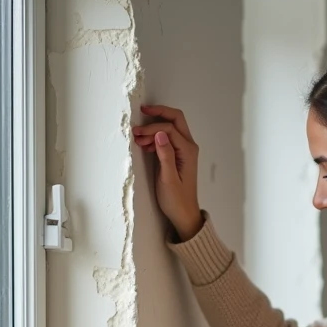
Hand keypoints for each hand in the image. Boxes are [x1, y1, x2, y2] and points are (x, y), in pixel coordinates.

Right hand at [133, 104, 203, 239]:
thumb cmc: (176, 199)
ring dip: (154, 127)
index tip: (137, 135)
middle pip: (175, 119)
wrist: (184, 213)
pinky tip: (145, 145)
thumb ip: (165, 155)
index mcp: (187, 151)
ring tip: (137, 137)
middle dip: (158, 114)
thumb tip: (160, 133)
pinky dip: (156, 137)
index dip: (152, 128)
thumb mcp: (168, 178)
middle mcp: (189, 146)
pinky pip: (168, 137)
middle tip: (140, 113)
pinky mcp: (179, 154)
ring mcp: (185, 150)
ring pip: (171, 127)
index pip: (168, 129)